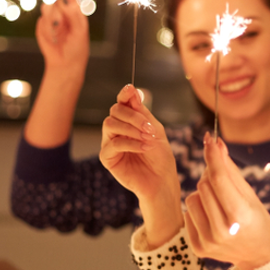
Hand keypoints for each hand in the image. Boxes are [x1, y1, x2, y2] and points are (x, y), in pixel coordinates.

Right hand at [36, 0, 88, 77]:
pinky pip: (41, 22)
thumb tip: (63, 2)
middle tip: (60, 22)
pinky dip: (47, 31)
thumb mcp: (80, 31)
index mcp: (73, 9)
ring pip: (46, 8)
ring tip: (58, 33)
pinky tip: (54, 39)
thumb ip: (73, 16)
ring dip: (52, 21)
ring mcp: (50, 17)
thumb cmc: (77, 47)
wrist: (65, 63)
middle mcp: (61, 10)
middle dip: (56, 9)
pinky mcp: (42, 25)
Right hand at [100, 85, 176, 200]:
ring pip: (109, 124)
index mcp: (129, 120)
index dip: (124, 94)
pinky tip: (144, 148)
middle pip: (114, 111)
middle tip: (150, 128)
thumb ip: (142, 112)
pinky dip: (130, 144)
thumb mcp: (155, 130)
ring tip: (148, 139)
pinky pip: (112, 144)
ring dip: (131, 130)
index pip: (122, 102)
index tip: (130, 90)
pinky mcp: (107, 157)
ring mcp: (110, 142)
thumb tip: (131, 90)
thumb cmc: (160, 156)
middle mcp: (117, 129)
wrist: (161, 180)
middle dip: (133, 117)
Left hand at [184, 133, 269, 269]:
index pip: (219, 178)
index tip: (209, 140)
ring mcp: (208, 241)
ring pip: (192, 198)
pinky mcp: (198, 248)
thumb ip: (231, 171)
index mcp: (240, 216)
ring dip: (203, 195)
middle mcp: (222, 230)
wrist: (258, 256)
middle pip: (203, 185)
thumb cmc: (257, 220)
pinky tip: (213, 219)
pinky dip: (199, 211)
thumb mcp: (250, 195)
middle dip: (211, 177)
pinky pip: (188, 214)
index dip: (213, 156)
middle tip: (223, 182)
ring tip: (219, 205)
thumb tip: (216, 143)